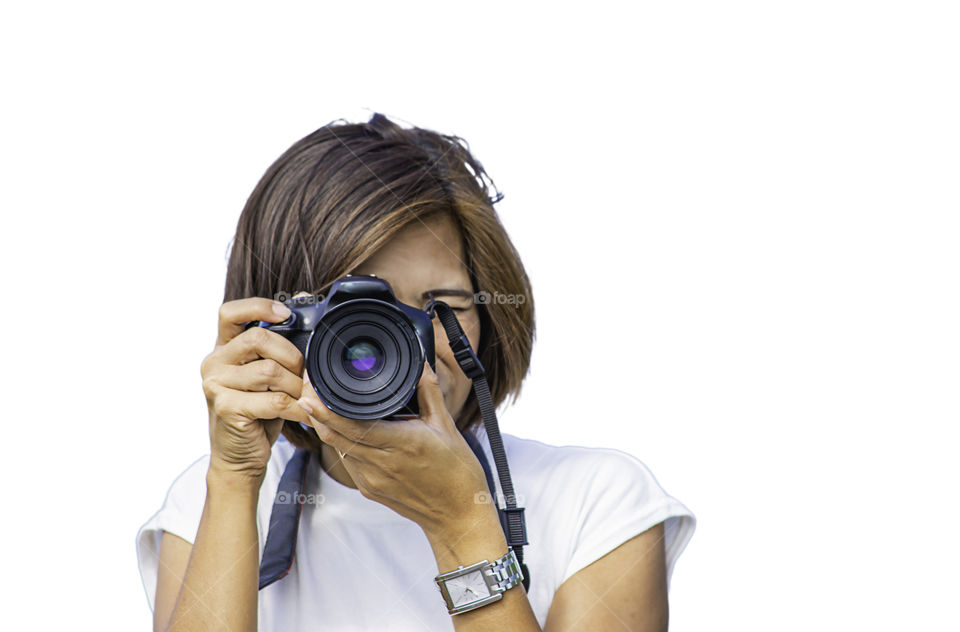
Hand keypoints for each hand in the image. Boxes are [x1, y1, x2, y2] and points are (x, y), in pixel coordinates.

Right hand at [200, 298, 309, 480]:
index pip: (229, 313)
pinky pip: (273, 400)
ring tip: (305, 398)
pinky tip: (305, 413)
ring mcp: (215, 385)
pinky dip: (297, 407)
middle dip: (292, 355)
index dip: (258, 306)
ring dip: (297, 386)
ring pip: (269, 370)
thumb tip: (301, 304)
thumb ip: (277, 348)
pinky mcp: (226, 408)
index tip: (287, 314)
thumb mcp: (268, 376)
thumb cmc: (259, 412)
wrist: (240, 456)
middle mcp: (214, 363)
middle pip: (258, 338)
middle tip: (305, 374)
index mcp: (223, 348)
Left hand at [297, 361, 493, 538]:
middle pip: (335, 435)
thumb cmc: (457, 472)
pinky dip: (342, 443)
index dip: (326, 409)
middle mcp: (382, 463)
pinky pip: (348, 460)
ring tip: (321, 404)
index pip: (351, 425)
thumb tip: (420, 364)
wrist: (457, 516)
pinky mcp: (369, 489)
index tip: (312, 391)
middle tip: (308, 390)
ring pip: (338, 447)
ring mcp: (372, 479)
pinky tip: (344, 430)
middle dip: (317, 412)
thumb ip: (429, 391)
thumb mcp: (446, 425)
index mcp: (402, 443)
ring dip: (327, 427)